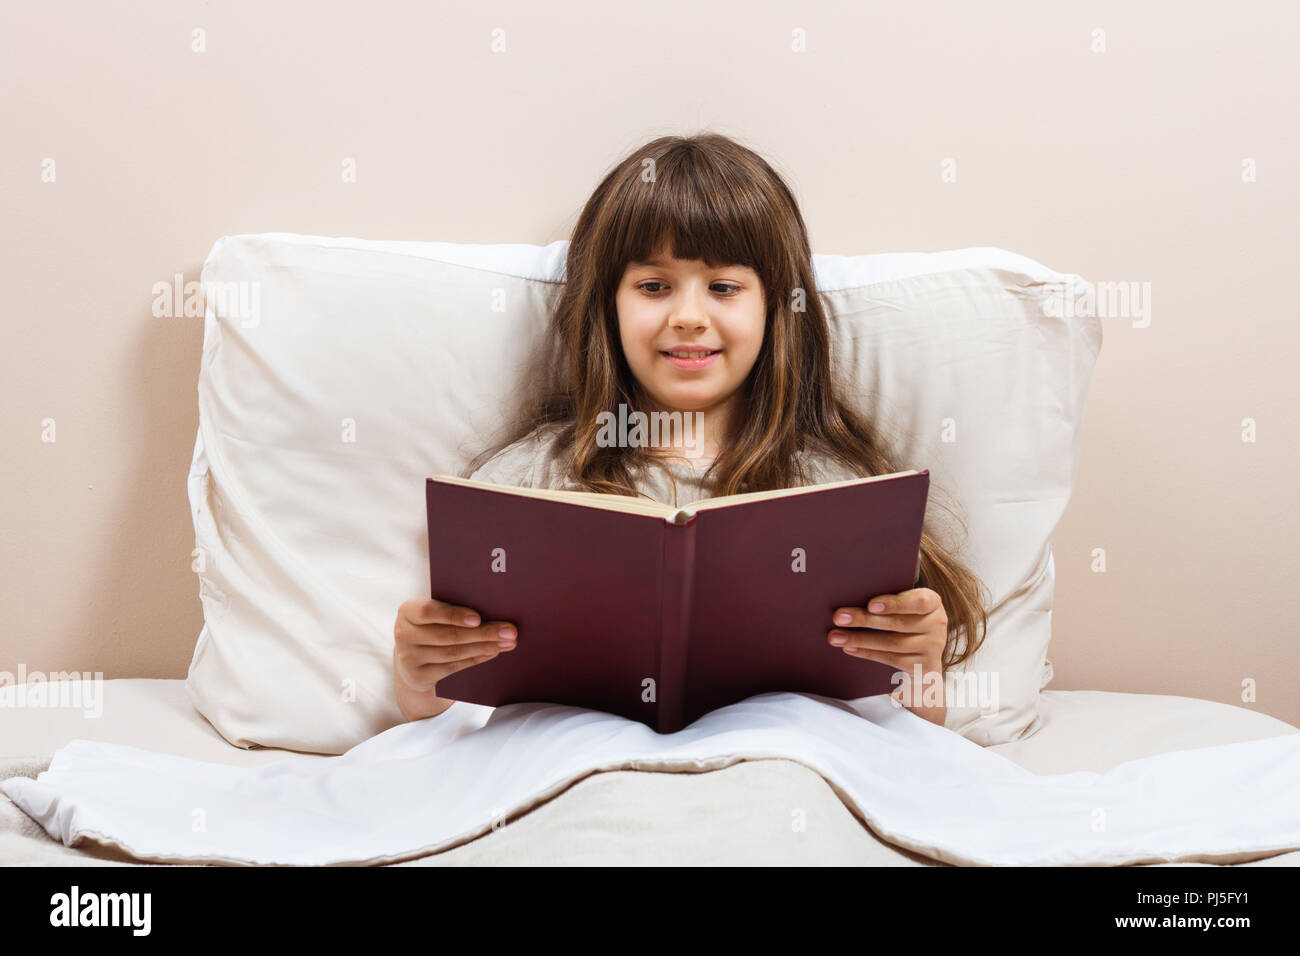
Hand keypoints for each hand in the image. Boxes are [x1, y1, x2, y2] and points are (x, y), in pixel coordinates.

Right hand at [392, 597, 517, 721]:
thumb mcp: (434, 615)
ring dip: (484, 647)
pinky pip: (452, 667)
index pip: (428, 611)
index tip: (478, 618)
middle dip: (483, 633)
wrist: (412, 658)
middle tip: (510, 631)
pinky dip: (476, 659)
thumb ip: (453, 608)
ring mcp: (408, 657)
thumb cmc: (432, 626)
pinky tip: (492, 652)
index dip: (454, 615)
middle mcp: (403, 633)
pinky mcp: (417, 676)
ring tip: (507, 642)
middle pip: (447, 635)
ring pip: (452, 652)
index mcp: (408, 611)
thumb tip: (494, 606)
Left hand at [828, 587, 947, 725]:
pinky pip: (891, 659)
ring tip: (835, 636)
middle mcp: (937, 623)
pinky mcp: (924, 666)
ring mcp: (933, 647)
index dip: (894, 603)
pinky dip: (867, 653)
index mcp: (933, 602)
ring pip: (892, 643)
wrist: (924, 656)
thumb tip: (849, 591)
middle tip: (838, 617)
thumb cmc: (905, 619)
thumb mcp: (904, 606)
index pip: (918, 601)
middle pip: (898, 623)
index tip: (871, 604)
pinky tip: (849, 648)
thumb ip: (888, 599)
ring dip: (860, 639)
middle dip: (864, 620)